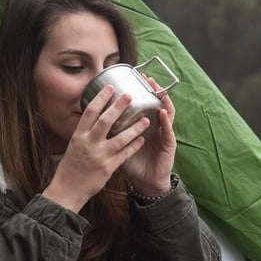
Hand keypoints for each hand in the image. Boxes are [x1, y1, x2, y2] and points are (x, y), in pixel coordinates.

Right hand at [43, 85, 149, 211]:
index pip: (90, 112)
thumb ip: (85, 132)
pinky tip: (142, 139)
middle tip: (129, 96)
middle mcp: (88, 144)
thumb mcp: (74, 145)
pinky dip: (134, 146)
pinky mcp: (108, 168)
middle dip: (118, 107)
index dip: (101, 98)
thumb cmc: (71, 166)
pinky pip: (124, 154)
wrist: (68, 189)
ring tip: (145, 120)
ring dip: (134, 128)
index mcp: (79, 136)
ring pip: (120, 138)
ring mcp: (99, 156)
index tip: (110, 87)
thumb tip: (93, 116)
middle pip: (105, 121)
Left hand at [120, 75, 176, 195]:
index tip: (130, 79)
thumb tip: (91, 124)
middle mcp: (155, 128)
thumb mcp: (118, 147)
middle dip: (151, 90)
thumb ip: (110, 135)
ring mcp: (163, 135)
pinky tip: (163, 111)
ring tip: (157, 88)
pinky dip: (166, 121)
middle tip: (145, 76)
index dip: (138, 92)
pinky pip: (168, 131)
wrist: (147, 184)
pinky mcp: (169, 145)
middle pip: (155, 104)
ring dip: (162, 99)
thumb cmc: (133, 166)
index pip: (143, 106)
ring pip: (166, 113)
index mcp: (142, 127)